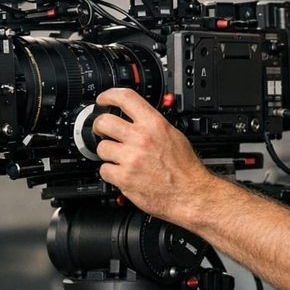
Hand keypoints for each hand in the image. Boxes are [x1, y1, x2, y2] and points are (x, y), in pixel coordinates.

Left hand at [91, 88, 210, 222]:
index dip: (109, 96)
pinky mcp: (124, 178)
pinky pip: (104, 170)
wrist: (190, 193)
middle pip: (104, 122)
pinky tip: (122, 173)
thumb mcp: (173, 135)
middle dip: (100, 127)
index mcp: (154, 124)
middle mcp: (141, 138)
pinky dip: (110, 173)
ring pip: (101, 148)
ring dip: (107, 153)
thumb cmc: (185, 168)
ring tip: (118, 158)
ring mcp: (131, 158)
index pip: (126, 98)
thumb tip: (138, 117)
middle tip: (102, 131)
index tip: (103, 100)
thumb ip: (153, 125)